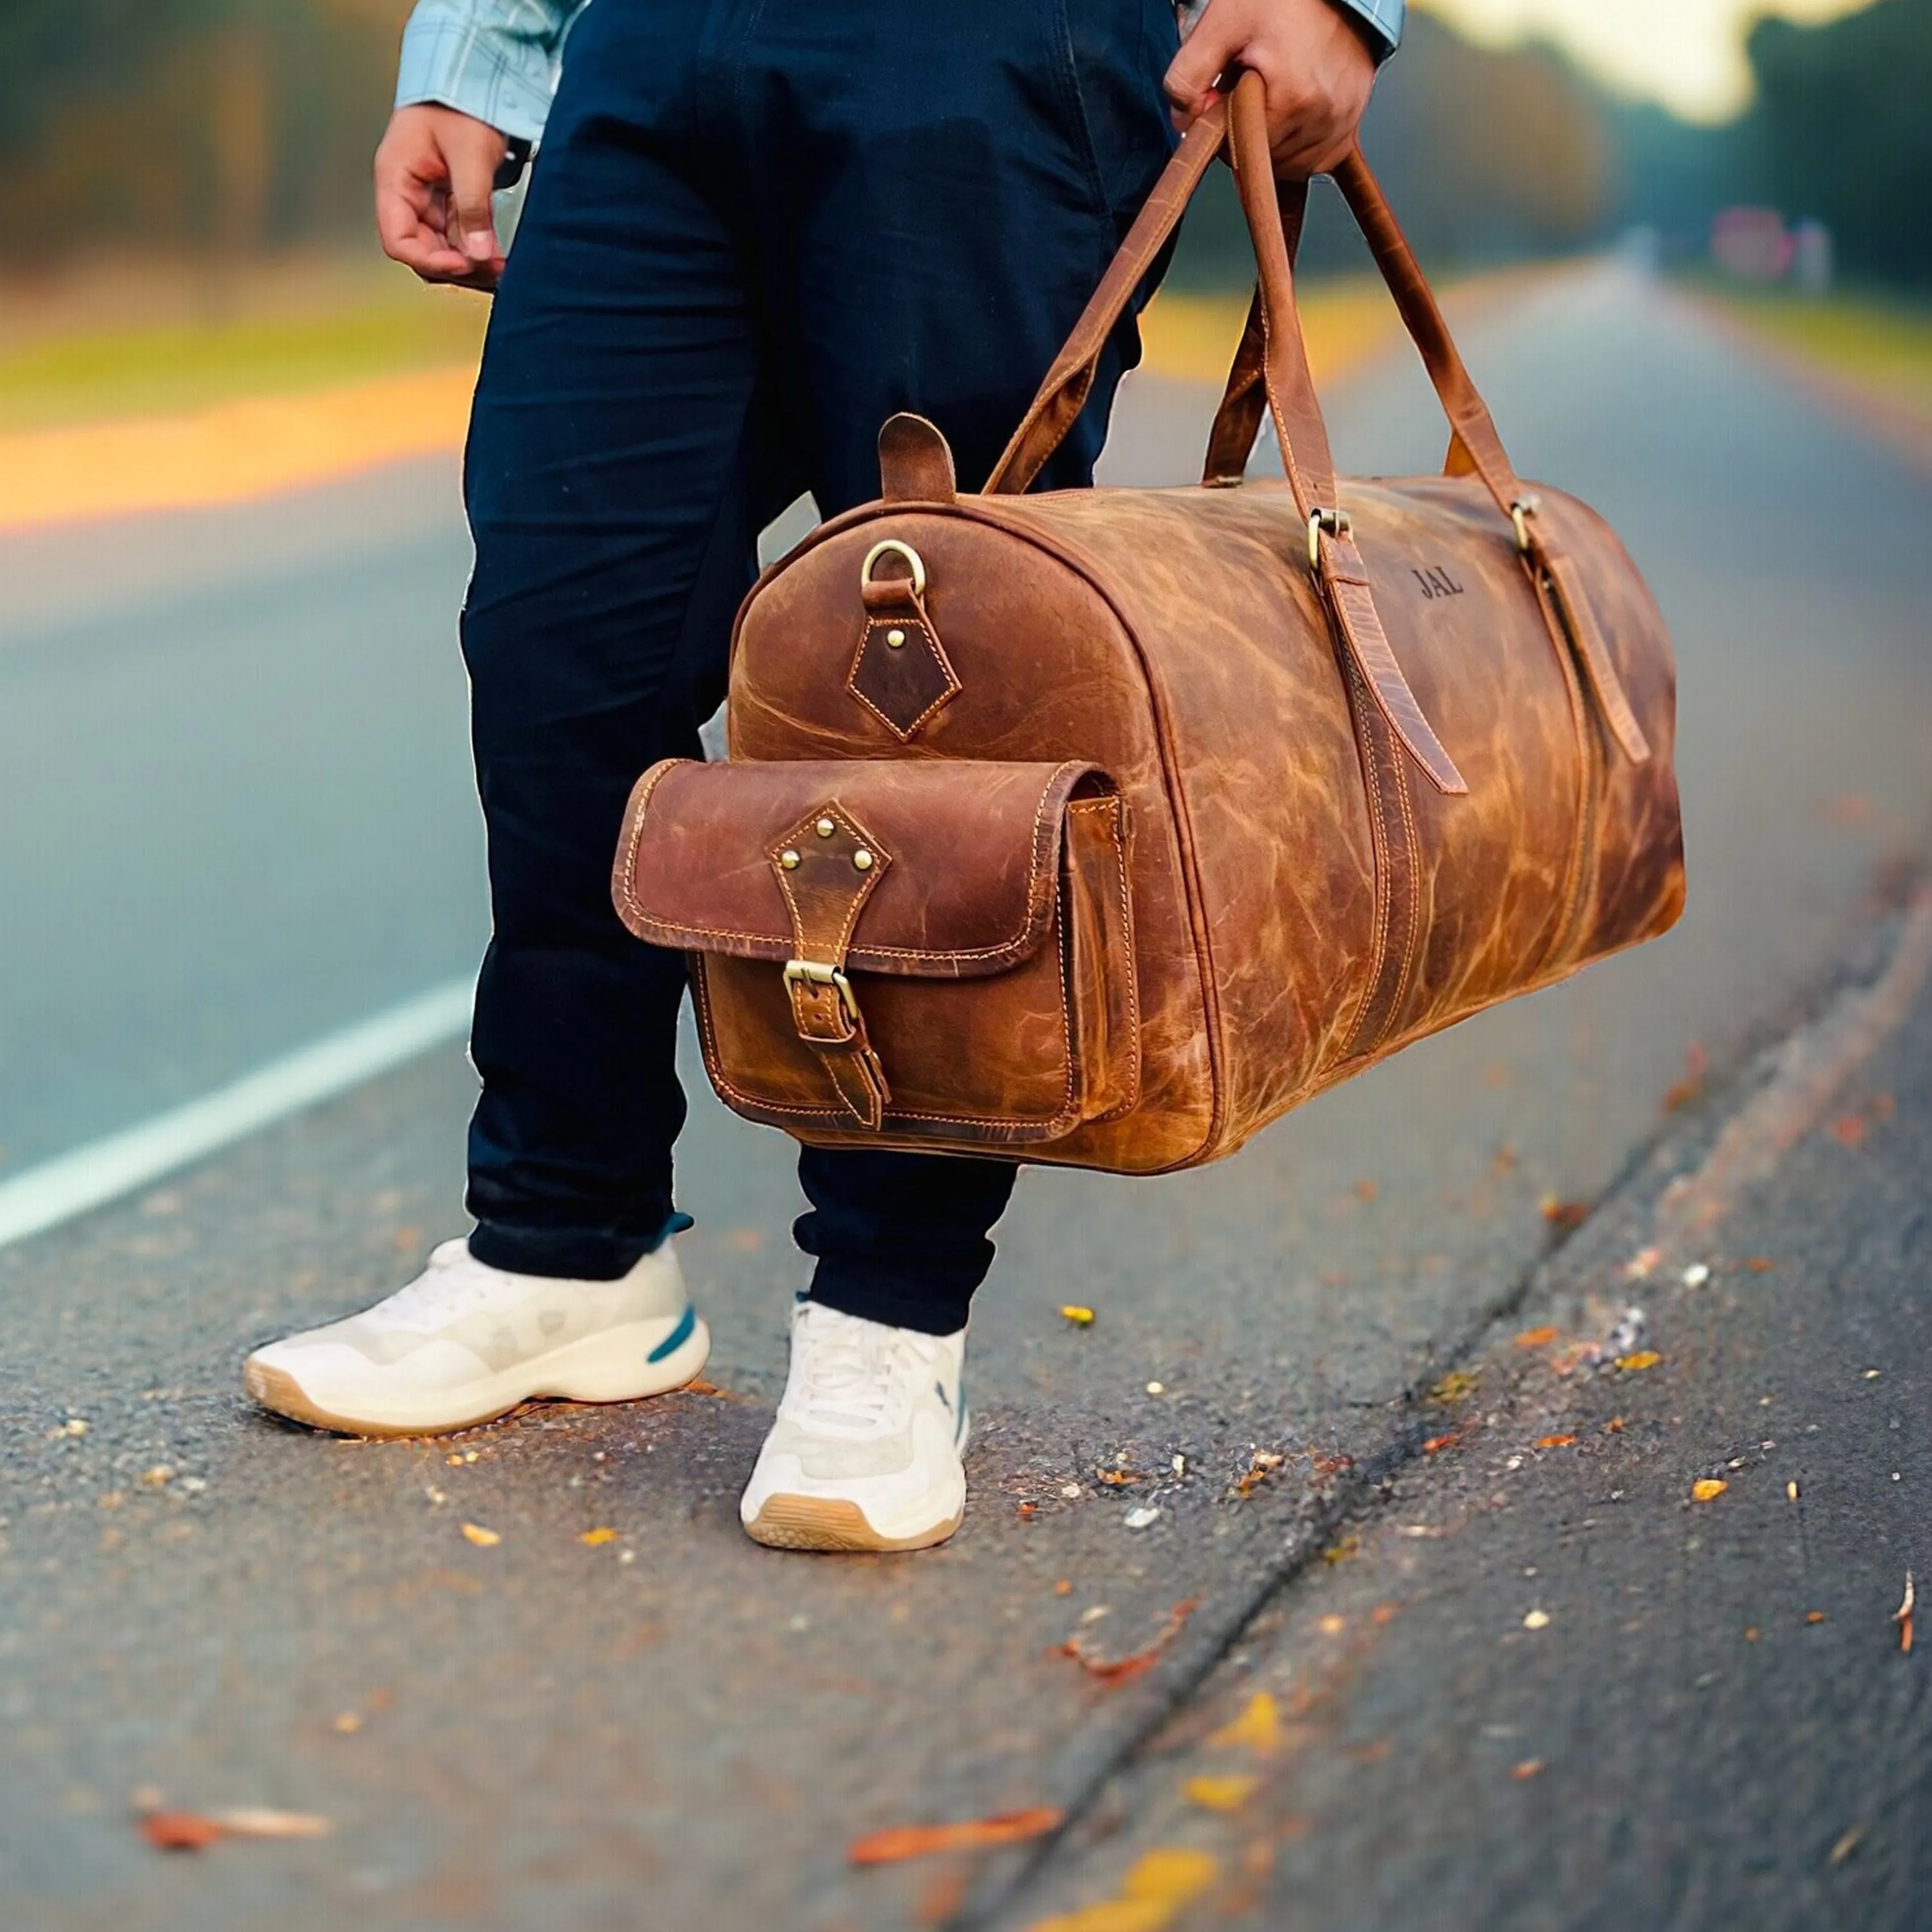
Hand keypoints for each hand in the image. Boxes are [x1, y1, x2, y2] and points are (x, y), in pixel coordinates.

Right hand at [374, 104, 510, 290]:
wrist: (473, 77)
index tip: (466, 264)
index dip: (430, 260)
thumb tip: (478, 254)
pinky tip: (497, 256)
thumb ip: (473, 205)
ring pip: (442, 247)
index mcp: (396, 179)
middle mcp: (406, 193)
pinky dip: (476, 248)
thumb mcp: (469, 153)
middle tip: (495, 273)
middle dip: (457, 267)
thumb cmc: (461, 102)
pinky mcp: (449, 199)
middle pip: (422, 250)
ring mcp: (427, 198)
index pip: (398, 240)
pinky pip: (458, 234)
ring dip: (470, 262)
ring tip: (501, 269)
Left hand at [1165, 0, 1378, 177]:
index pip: (1240, 151)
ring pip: (1290, 165)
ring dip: (1273, 142)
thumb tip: (1181, 120)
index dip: (1225, 128)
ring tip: (1274, 95)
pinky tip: (1292, 117)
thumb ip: (1189, 75)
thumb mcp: (1222, 23)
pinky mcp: (1352, 122)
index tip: (1228, 96)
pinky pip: (1317, 158)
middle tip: (1252, 88)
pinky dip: (1299, 146)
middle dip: (1249, 131)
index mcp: (1292, 99)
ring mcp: (1342, 122)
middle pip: (1265, 160)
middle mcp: (1324, 116)